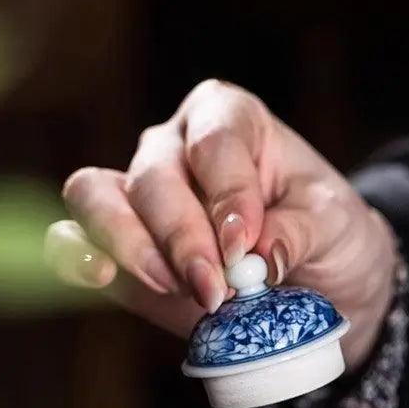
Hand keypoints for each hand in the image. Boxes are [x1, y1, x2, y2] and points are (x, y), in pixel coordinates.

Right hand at [45, 80, 396, 370]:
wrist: (319, 285)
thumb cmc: (327, 235)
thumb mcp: (336, 225)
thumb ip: (298, 232)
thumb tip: (258, 255)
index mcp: (229, 119)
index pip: (214, 143)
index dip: (227, 195)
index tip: (245, 246)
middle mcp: (173, 147)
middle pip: (155, 176)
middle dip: (182, 237)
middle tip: (215, 289)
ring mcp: (137, 194)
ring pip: (99, 197)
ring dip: (129, 245)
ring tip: (173, 287)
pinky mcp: (115, 245)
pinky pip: (72, 238)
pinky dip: (77, 256)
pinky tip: (101, 276)